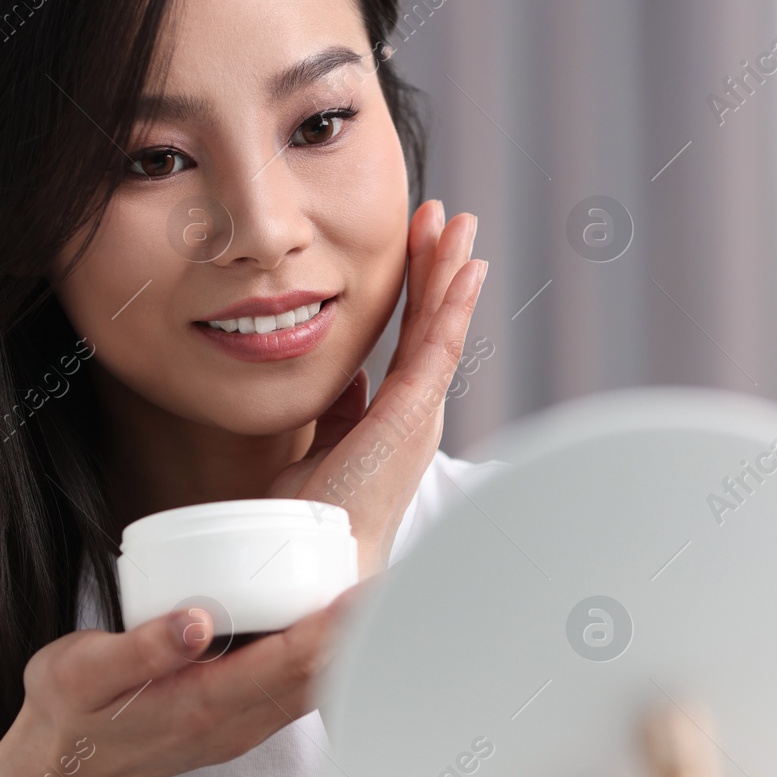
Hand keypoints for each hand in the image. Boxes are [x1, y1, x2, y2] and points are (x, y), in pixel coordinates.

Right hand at [0, 580, 368, 776]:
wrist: (61, 775)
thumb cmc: (67, 715)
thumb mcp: (81, 675)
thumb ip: (140, 648)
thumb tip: (196, 619)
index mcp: (202, 704)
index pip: (290, 661)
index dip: (335, 626)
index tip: (372, 590)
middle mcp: (235, 720)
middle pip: (318, 672)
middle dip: (359, 630)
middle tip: (402, 578)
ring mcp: (242, 725)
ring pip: (315, 683)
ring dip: (349, 644)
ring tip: (386, 593)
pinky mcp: (241, 718)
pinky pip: (297, 687)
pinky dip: (325, 655)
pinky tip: (340, 622)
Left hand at [269, 200, 485, 576]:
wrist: (313, 560)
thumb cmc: (312, 515)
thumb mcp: (322, 445)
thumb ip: (339, 410)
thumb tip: (346, 379)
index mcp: (394, 417)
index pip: (411, 339)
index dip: (417, 287)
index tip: (419, 242)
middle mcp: (414, 413)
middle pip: (433, 324)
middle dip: (440, 267)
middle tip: (447, 215)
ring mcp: (417, 414)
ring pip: (441, 327)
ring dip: (449, 272)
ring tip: (458, 223)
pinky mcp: (410, 417)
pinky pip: (437, 349)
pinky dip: (453, 306)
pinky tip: (464, 268)